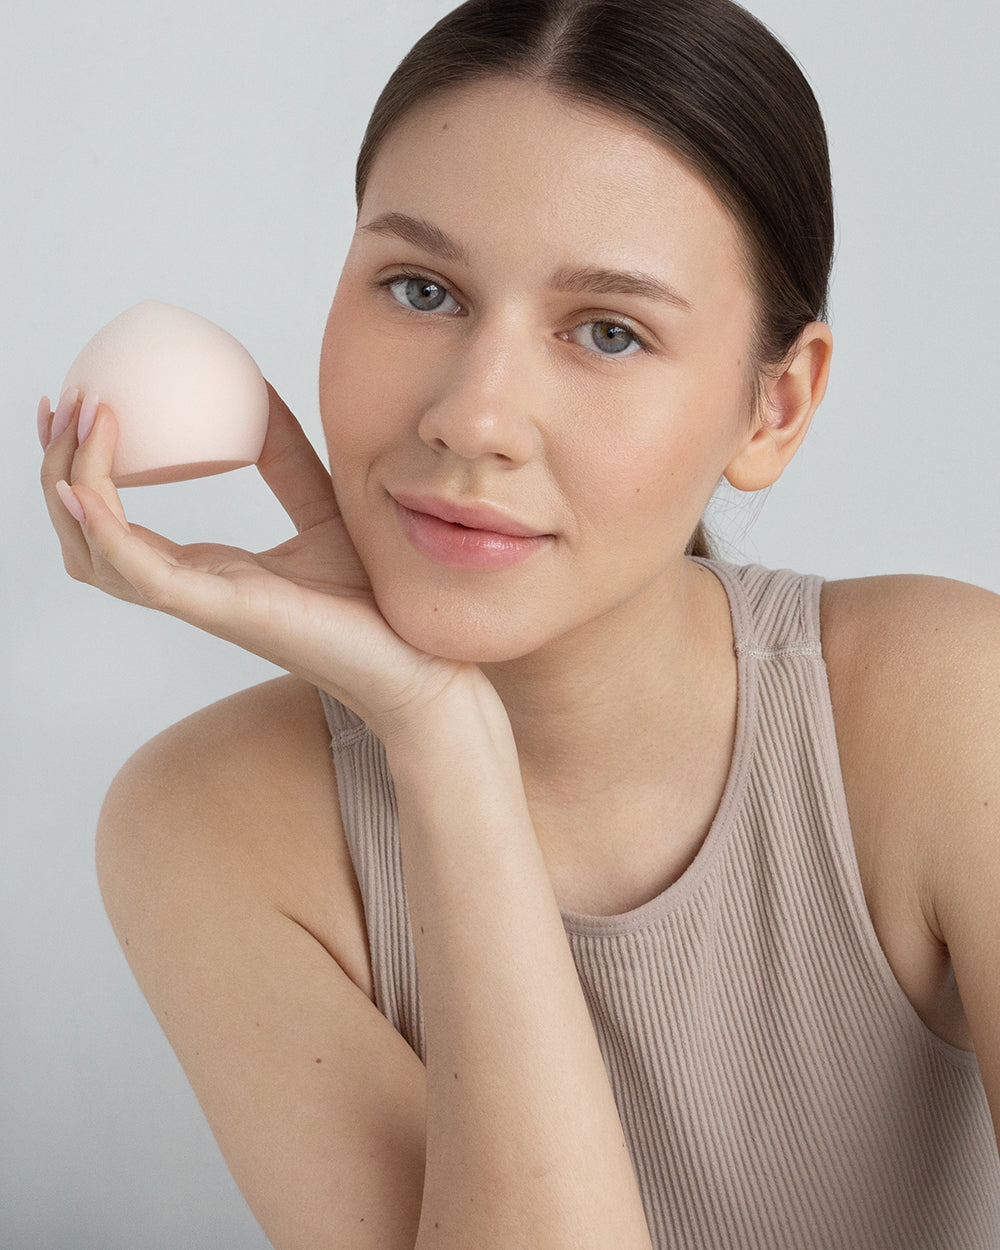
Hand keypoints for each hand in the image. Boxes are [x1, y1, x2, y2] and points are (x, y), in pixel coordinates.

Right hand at [39, 384, 487, 739]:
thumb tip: (257, 387)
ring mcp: (201, 601)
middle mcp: (190, 587)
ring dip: (72, 486)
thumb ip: (283, 454)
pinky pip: (141, 573)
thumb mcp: (320, 502)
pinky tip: (87, 488)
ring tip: (80, 423)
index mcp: (203, 569)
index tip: (78, 408)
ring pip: (96, 555)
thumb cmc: (373, 594)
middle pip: (86, 538)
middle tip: (61, 406)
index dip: (80, 469)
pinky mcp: (224, 610)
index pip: (113, 525)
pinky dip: (105, 530)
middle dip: (57, 469)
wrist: (416, 653)